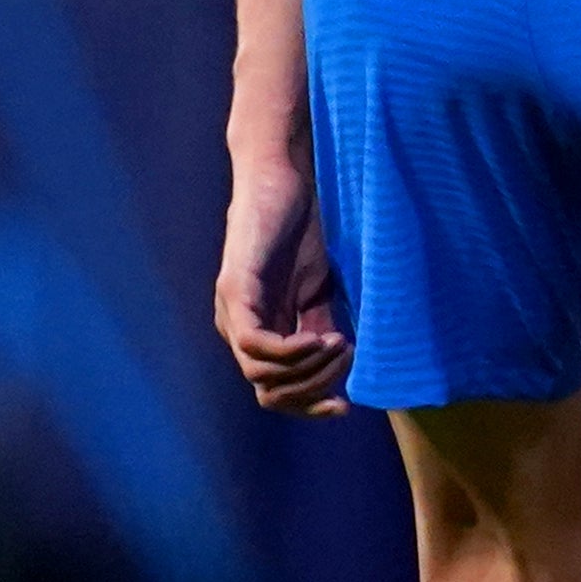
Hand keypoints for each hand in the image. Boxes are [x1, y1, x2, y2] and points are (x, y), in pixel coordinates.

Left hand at [216, 144, 353, 414]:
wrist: (285, 176)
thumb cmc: (304, 226)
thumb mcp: (319, 290)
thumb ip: (321, 328)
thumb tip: (342, 371)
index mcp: (259, 330)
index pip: (275, 392)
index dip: (309, 406)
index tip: (347, 404)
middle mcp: (238, 327)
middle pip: (269, 392)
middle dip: (314, 389)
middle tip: (349, 363)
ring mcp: (232, 310)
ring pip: (262, 374)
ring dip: (308, 370)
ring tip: (342, 345)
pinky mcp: (235, 290)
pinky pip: (256, 344)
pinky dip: (291, 352)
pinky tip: (323, 340)